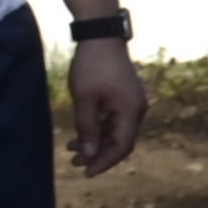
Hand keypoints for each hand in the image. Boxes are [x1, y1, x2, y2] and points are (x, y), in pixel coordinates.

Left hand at [68, 38, 146, 176]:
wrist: (101, 36)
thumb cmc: (92, 66)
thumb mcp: (85, 99)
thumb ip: (87, 128)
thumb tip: (89, 154)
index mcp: (130, 111)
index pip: (122, 146)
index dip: (105, 162)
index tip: (86, 172)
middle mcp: (137, 109)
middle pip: (121, 141)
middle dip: (98, 155)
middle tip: (75, 163)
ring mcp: (132, 102)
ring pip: (116, 131)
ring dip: (96, 142)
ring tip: (71, 150)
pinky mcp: (125, 96)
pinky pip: (115, 120)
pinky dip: (99, 129)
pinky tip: (80, 133)